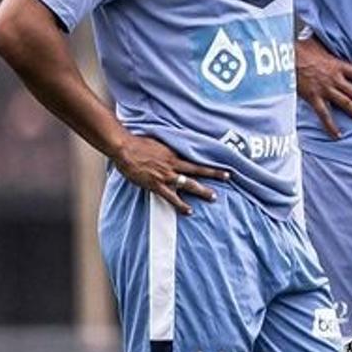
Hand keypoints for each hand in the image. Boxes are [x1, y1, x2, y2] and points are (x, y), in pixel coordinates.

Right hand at [111, 134, 227, 213]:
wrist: (124, 148)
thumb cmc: (138, 143)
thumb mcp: (159, 141)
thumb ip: (169, 146)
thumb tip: (176, 145)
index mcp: (174, 153)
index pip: (196, 157)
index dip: (209, 160)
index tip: (221, 160)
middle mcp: (173, 164)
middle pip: (198, 170)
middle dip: (214, 174)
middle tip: (228, 177)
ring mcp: (165, 175)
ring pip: (188, 184)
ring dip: (202, 190)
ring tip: (214, 197)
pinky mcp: (155, 184)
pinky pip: (171, 197)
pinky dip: (180, 204)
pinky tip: (189, 210)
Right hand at [293, 36, 351, 139]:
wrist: (284, 57)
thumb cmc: (300, 49)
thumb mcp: (320, 43)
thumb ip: (331, 44)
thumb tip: (337, 35)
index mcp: (339, 65)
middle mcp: (335, 78)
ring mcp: (324, 89)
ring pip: (346, 104)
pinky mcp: (312, 97)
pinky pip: (324, 114)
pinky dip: (331, 125)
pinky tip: (338, 135)